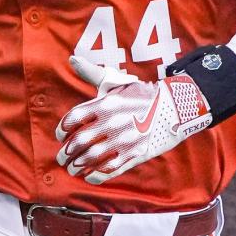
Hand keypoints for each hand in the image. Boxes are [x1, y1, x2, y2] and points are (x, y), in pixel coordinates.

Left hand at [55, 51, 213, 183]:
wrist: (174, 106)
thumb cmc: (141, 94)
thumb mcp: (116, 81)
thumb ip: (92, 73)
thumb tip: (72, 59)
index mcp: (105, 104)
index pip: (74, 118)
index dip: (63, 129)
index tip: (61, 136)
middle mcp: (112, 122)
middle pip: (80, 141)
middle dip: (67, 153)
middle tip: (62, 157)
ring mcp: (124, 140)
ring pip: (92, 157)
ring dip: (77, 165)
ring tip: (71, 168)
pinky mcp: (135, 154)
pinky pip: (110, 168)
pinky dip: (96, 175)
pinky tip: (89, 176)